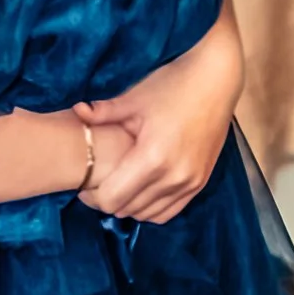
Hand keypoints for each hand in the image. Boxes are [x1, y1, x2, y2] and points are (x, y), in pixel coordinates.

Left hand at [76, 4, 241, 222]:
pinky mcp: (201, 182)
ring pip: (148, 214)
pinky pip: (170, 211)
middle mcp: (173, 177)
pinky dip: (151, 207)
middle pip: (127, 210)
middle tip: (96, 183)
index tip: (83, 182)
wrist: (217, 80)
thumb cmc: (173, 85)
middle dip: (107, 201)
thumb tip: (76, 111)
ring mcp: (190, 182)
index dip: (92, 195)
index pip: (112, 198)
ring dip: (129, 206)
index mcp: (152, 158)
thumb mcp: (134, 99)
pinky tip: (140, 191)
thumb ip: (103, 114)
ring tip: (118, 185)